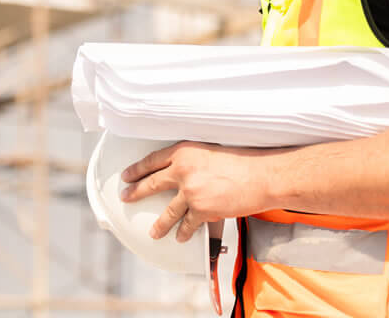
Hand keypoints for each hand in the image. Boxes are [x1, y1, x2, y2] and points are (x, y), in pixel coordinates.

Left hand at [120, 141, 272, 241]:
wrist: (262, 176)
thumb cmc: (244, 160)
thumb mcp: (212, 151)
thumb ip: (194, 161)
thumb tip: (184, 172)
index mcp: (184, 151)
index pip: (153, 160)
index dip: (138, 168)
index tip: (127, 175)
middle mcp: (183, 170)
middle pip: (152, 183)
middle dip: (136, 191)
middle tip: (125, 197)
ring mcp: (190, 191)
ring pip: (168, 211)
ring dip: (159, 224)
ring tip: (153, 233)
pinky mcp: (201, 209)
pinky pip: (188, 224)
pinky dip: (184, 232)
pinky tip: (180, 238)